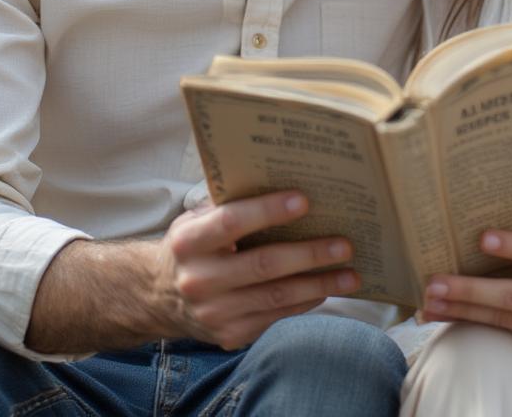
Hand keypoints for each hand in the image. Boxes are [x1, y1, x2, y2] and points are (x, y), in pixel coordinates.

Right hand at [156, 190, 359, 348]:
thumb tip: (284, 177)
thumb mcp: (197, 219)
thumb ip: (231, 203)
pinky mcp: (229, 336)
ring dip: (319, 285)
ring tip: (351, 273)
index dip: (268, 211)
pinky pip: (276, 318)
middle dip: (309, 254)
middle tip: (345, 244)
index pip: (231, 222)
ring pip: (276, 297)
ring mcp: (214, 313)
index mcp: (189, 241)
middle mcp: (199, 279)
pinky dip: (305, 303)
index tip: (304, 200)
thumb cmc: (193, 245)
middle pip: (263, 265)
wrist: (160, 295)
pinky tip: (326, 289)